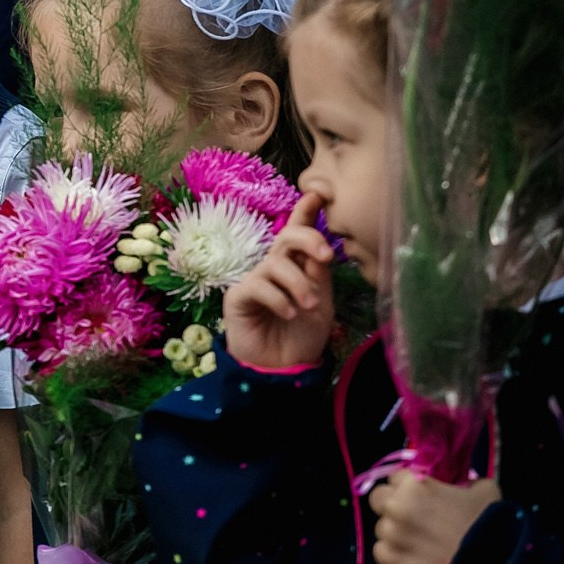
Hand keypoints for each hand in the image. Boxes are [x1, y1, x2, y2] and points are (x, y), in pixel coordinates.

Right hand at [222, 192, 335, 370]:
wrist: (283, 370)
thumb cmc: (302, 336)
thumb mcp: (320, 302)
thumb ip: (317, 273)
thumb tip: (320, 243)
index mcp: (296, 267)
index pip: (298, 232)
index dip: (305, 211)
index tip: (318, 193)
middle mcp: (274, 268)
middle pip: (287, 237)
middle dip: (309, 239)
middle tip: (326, 257)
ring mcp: (255, 280)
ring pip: (277, 263)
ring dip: (299, 284)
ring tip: (308, 307)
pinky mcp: (238, 296)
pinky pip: (260, 285)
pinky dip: (280, 299)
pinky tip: (288, 314)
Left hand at [370, 470, 501, 563]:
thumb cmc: (488, 527)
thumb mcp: (484, 492)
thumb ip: (469, 482)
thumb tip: (466, 484)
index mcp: (414, 484)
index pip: (397, 477)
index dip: (408, 488)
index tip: (421, 499)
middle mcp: (396, 506)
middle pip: (379, 499)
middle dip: (392, 506)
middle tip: (413, 519)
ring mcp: (391, 534)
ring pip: (381, 528)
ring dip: (395, 534)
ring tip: (418, 545)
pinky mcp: (391, 561)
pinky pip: (381, 552)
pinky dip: (393, 555)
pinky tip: (411, 559)